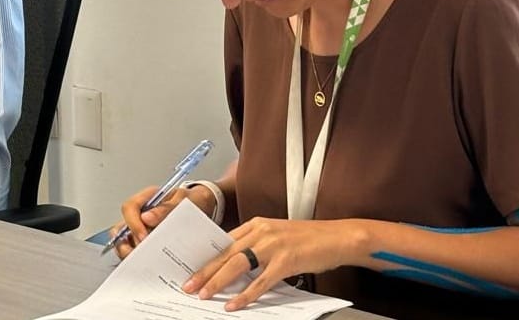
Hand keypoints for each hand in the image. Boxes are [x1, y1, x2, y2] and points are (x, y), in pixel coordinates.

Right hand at [111, 183, 217, 258]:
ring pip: (124, 241)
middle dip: (128, 244)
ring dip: (130, 253)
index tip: (144, 237)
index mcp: (148, 199)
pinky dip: (138, 259)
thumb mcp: (185, 201)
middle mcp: (140, 213)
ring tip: (142, 263)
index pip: (129, 208)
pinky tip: (150, 266)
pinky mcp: (146, 241)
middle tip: (141, 255)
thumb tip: (146, 217)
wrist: (205, 207)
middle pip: (121, 228)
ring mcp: (142, 228)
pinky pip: (136, 251)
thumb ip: (167, 209)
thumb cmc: (194, 201)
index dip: (133, 224)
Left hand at [182, 217, 364, 310]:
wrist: (338, 237)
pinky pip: (261, 281)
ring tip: (205, 294)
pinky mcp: (287, 261)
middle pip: (226, 253)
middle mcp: (261, 231)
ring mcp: (273, 245)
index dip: (206, 257)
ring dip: (218, 281)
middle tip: (189, 285)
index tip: (191, 269)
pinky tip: (234, 303)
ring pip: (238, 265)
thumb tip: (233, 265)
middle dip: (205, 271)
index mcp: (256, 224)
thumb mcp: (276, 236)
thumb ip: (255, 246)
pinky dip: (246, 294)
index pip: (223, 242)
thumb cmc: (307, 239)